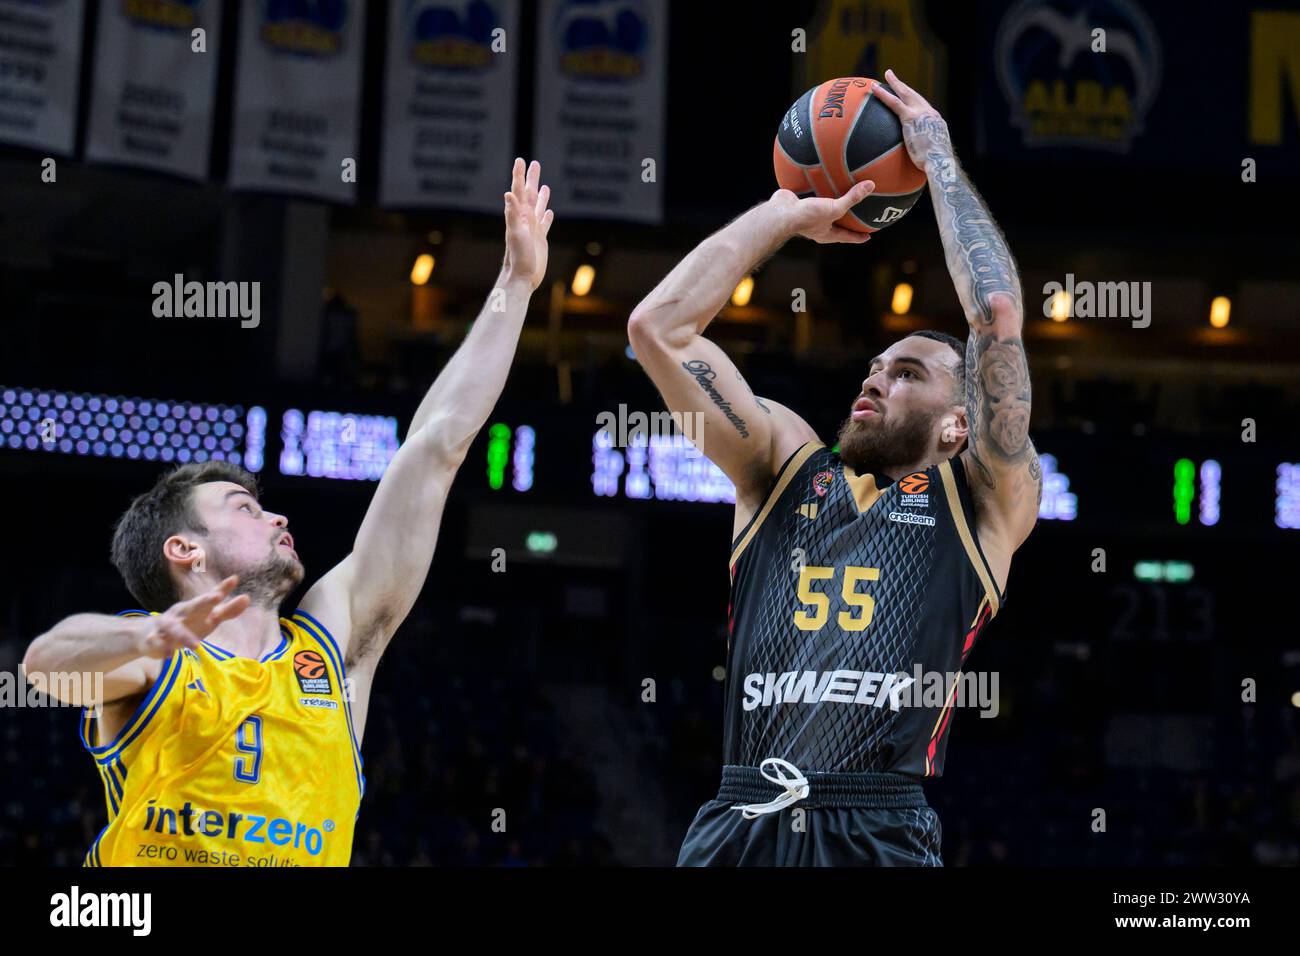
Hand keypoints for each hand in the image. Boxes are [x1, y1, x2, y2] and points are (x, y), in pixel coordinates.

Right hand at [138, 575, 248, 658]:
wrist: (150, 634)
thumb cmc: (187, 624)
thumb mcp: (208, 618)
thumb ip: (227, 610)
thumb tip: (247, 598)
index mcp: (195, 606)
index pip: (210, 596)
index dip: (222, 588)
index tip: (234, 579)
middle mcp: (181, 613)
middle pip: (193, 605)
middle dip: (204, 601)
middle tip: (217, 597)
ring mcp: (167, 625)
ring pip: (175, 628)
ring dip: (184, 636)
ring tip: (196, 645)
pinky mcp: (154, 640)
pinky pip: (157, 643)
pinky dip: (162, 647)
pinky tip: (169, 654)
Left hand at [502, 157, 553, 290]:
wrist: (521, 277)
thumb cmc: (517, 258)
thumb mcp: (515, 235)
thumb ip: (511, 215)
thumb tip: (508, 194)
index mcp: (519, 216)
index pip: (519, 191)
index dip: (519, 175)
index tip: (521, 160)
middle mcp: (525, 220)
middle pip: (529, 195)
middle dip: (531, 179)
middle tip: (534, 163)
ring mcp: (533, 230)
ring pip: (537, 207)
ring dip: (540, 195)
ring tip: (544, 184)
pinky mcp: (540, 240)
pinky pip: (544, 224)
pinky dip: (546, 216)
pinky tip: (549, 212)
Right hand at [768, 180, 874, 243]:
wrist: (781, 213)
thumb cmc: (807, 217)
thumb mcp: (834, 208)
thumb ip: (852, 198)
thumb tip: (870, 186)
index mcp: (826, 234)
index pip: (846, 237)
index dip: (857, 237)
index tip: (867, 237)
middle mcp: (816, 228)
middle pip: (834, 227)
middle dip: (843, 224)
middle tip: (855, 220)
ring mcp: (806, 217)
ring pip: (821, 212)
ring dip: (829, 206)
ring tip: (837, 197)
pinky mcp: (798, 206)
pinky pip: (809, 198)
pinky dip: (815, 192)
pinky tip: (818, 182)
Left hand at [873, 68, 951, 171]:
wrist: (940, 164)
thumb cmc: (935, 167)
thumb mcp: (931, 157)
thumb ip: (923, 153)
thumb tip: (918, 163)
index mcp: (935, 123)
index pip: (923, 108)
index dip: (913, 101)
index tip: (906, 97)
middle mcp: (930, 114)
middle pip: (915, 96)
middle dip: (903, 86)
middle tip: (892, 77)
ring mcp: (921, 114)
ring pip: (905, 94)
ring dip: (895, 83)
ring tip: (886, 75)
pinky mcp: (911, 118)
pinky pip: (894, 103)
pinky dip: (884, 95)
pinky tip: (874, 89)